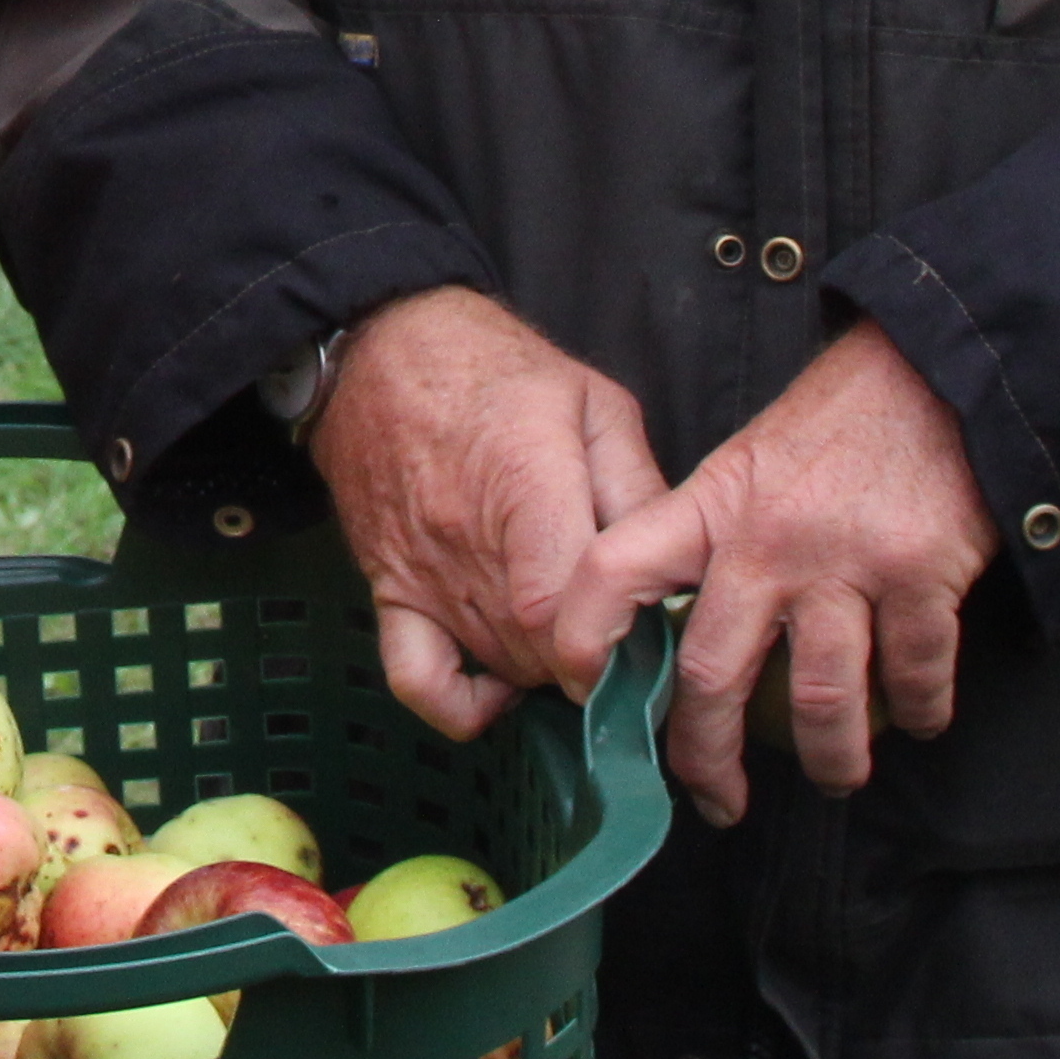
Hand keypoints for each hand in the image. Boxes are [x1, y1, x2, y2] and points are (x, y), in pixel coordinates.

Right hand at [310, 288, 668, 741]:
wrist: (379, 351)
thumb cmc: (494, 368)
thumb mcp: (593, 402)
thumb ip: (641, 487)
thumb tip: (680, 566)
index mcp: (523, 482)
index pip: (556, 609)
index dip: (604, 651)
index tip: (643, 652)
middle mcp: (465, 538)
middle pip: (535, 647)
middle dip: (594, 659)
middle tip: (627, 638)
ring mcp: (421, 571)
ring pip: (496, 665)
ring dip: (546, 670)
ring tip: (577, 638)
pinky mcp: (387, 589)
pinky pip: (416, 681)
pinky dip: (462, 707)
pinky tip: (502, 688)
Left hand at [550, 322, 991, 825]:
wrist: (934, 377)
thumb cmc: (832, 428)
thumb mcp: (745, 465)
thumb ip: (708, 538)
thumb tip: (670, 629)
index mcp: (709, 507)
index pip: (613, 569)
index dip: (582, 634)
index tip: (581, 691)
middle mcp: (766, 541)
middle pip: (710, 673)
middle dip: (706, 756)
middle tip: (716, 799)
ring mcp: (844, 562)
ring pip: (817, 699)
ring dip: (828, 757)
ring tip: (835, 777)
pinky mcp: (921, 576)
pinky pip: (915, 674)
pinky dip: (920, 712)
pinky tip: (916, 722)